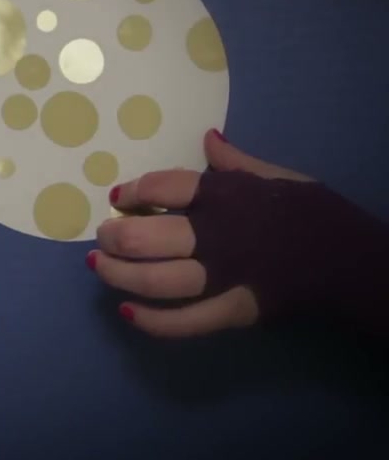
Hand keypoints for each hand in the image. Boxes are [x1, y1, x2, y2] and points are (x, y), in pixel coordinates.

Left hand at [88, 129, 312, 338]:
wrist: (358, 265)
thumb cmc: (317, 215)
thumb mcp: (280, 178)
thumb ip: (237, 163)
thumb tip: (208, 137)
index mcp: (229, 196)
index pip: (166, 187)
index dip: (134, 192)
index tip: (119, 197)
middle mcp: (220, 234)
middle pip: (150, 237)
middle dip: (116, 237)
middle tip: (104, 237)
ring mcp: (227, 275)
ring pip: (159, 281)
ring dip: (120, 275)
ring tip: (100, 266)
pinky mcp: (237, 310)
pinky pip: (186, 322)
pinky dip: (153, 321)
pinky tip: (128, 312)